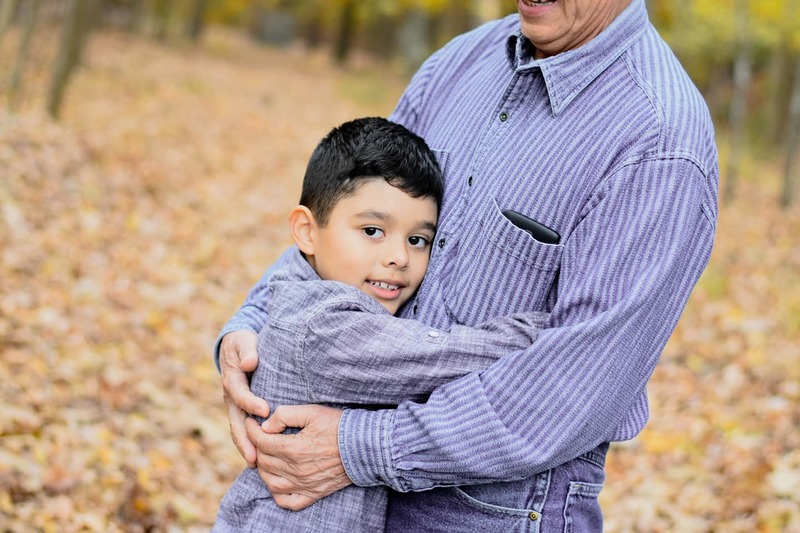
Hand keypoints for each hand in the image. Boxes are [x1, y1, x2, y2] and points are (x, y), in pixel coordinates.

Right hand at [220, 330, 269, 466]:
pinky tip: (258, 460)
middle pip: (236, 421)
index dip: (251, 402)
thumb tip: (249, 363)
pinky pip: (243, 430)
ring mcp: (234, 406)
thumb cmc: (243, 343)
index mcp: (232, 379)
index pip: (240, 394)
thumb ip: (248, 352)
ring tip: (256, 464)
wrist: (235, 347)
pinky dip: (248, 444)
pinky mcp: (241, 411)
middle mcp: (230, 397)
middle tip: (256, 455)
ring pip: (238, 430)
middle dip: (245, 439)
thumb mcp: (244, 342)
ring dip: (245, 447)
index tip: (265, 410)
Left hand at [246, 405, 350, 510]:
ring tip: (266, 457)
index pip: (261, 441)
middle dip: (256, 447)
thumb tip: (266, 426)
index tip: (251, 423)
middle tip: (260, 437)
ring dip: (263, 469)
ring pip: (270, 482)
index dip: (252, 430)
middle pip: (263, 461)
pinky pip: (287, 501)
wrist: (365, 446)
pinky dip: (277, 494)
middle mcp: (296, 470)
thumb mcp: (313, 411)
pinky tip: (278, 481)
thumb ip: (286, 415)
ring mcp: (303, 485)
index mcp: (294, 448)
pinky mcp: (313, 493)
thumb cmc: (339, 426)